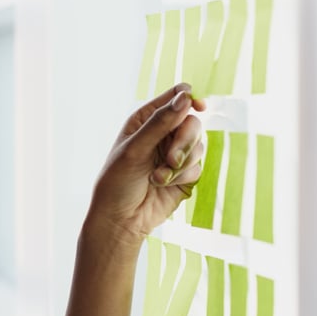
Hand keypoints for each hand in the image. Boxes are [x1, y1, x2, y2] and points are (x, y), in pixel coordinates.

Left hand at [88, 83, 205, 242]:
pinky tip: (162, 185)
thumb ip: (160, 123)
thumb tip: (186, 97)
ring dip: (181, 163)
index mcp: (145, 120)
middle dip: (184, 141)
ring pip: (198, 146)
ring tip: (158, 177)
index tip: (199, 107)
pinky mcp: (184, 174)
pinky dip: (182, 177)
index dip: (189, 99)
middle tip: (171, 159)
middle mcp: (162, 134)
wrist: (121, 218)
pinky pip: (197, 167)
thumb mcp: (135, 149)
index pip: (174, 98)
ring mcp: (174, 153)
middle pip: (192, 122)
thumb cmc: (118, 181)